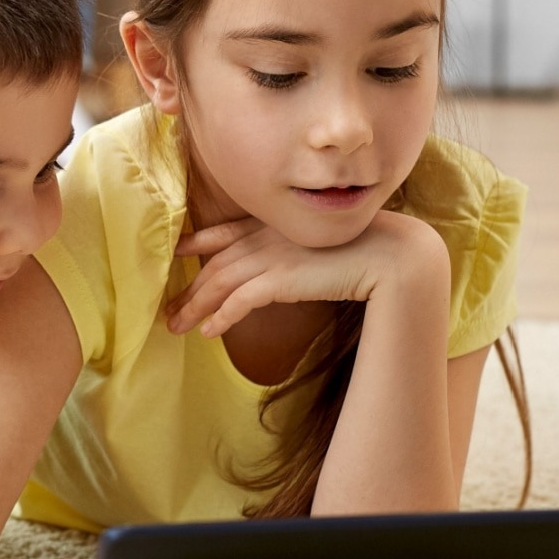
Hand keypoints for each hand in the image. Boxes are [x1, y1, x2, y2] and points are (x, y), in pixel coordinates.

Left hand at [165, 211, 448, 339]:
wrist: (390, 256)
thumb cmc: (365, 252)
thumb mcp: (322, 246)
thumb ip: (298, 252)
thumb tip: (290, 269)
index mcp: (277, 226)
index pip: (227, 232)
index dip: (198, 241)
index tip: (179, 250)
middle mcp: (268, 238)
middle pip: (215, 263)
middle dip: (189, 287)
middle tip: (168, 308)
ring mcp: (273, 257)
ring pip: (220, 283)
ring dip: (196, 306)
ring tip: (177, 326)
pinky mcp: (281, 279)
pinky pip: (240, 300)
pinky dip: (221, 316)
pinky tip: (209, 332)